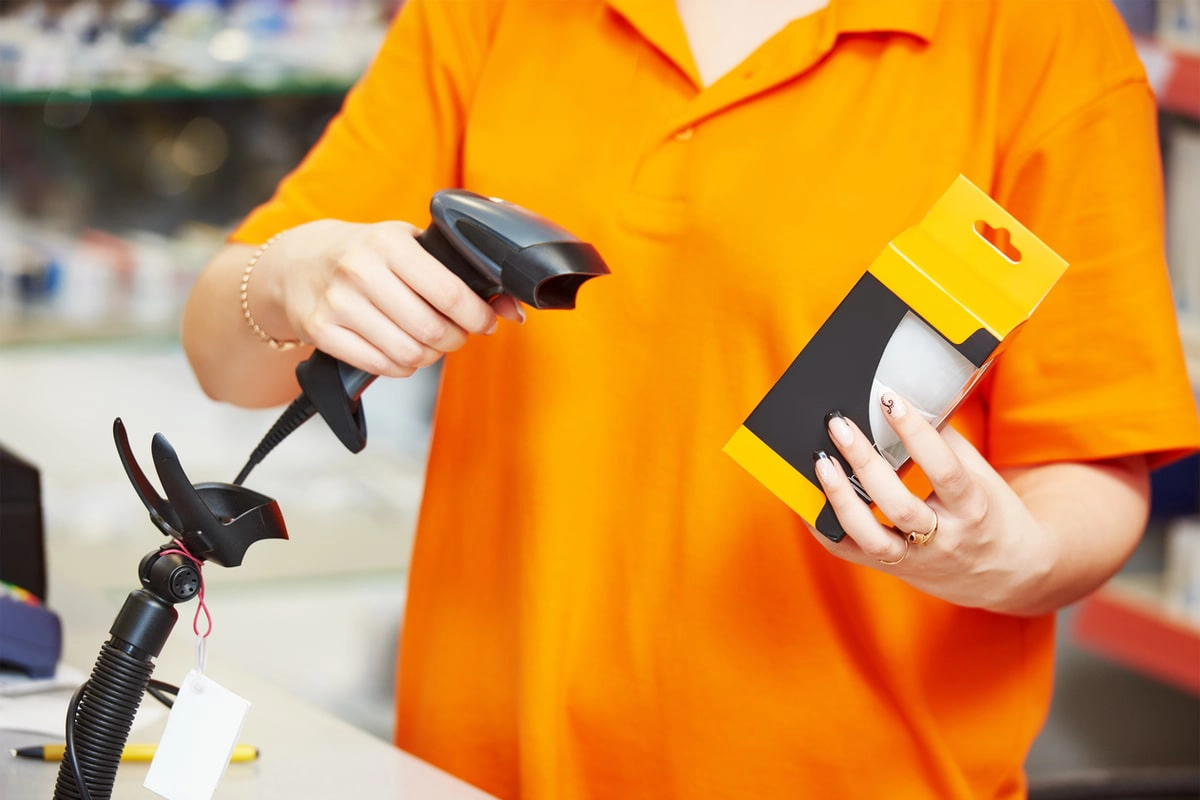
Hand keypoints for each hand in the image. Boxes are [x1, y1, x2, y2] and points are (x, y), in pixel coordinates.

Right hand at [257, 219, 524, 377]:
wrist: (298, 262)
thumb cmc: (365, 253)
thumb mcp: (409, 247)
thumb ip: (459, 273)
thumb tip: (511, 309)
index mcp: (389, 243)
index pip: (451, 293)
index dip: (478, 317)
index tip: (486, 321)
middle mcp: (360, 270)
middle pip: (432, 331)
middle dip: (455, 340)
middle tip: (456, 334)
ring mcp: (338, 302)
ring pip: (408, 354)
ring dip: (429, 357)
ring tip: (429, 343)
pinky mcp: (321, 331)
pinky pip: (380, 366)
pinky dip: (401, 367)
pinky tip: (401, 352)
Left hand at [806, 391, 1053, 610]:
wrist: (1011, 576)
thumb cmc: (993, 514)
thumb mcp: (983, 478)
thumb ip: (947, 444)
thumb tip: (908, 402)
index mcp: (973, 508)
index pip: (943, 468)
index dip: (915, 432)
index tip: (889, 398)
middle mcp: (945, 538)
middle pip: (898, 503)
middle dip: (864, 461)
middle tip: (839, 425)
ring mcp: (917, 559)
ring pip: (871, 536)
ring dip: (840, 497)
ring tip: (821, 462)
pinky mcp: (896, 571)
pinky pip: (851, 553)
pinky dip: (826, 527)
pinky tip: (810, 500)